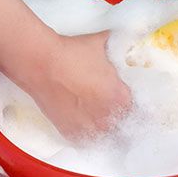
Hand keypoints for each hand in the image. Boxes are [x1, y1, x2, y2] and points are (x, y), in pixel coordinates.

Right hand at [16, 31, 131, 139]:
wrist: (41, 63)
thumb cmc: (72, 52)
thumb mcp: (102, 43)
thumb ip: (118, 45)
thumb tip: (128, 35)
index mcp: (121, 96)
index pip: (136, 109)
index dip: (129, 104)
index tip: (123, 100)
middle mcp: (108, 116)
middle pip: (121, 125)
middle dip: (117, 117)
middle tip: (107, 107)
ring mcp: (89, 127)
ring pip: (104, 135)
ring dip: (102, 128)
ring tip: (95, 118)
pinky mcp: (70, 132)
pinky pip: (85, 140)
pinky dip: (85, 134)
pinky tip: (82, 124)